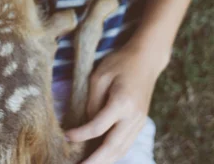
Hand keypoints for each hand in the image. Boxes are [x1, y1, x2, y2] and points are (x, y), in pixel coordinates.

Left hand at [65, 40, 165, 163]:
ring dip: (105, 160)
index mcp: (122, 102)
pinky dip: (114, 153)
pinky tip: (103, 156)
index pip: (98, 126)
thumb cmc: (119, 63)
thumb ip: (93, 101)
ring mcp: (140, 122)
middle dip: (96, 161)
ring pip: (122, 149)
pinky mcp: (141, 123)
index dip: (81, 134)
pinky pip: (126, 143)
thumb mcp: (99, 76)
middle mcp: (133, 117)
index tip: (67, 136)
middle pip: (113, 146)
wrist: (146, 59)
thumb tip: (88, 125)